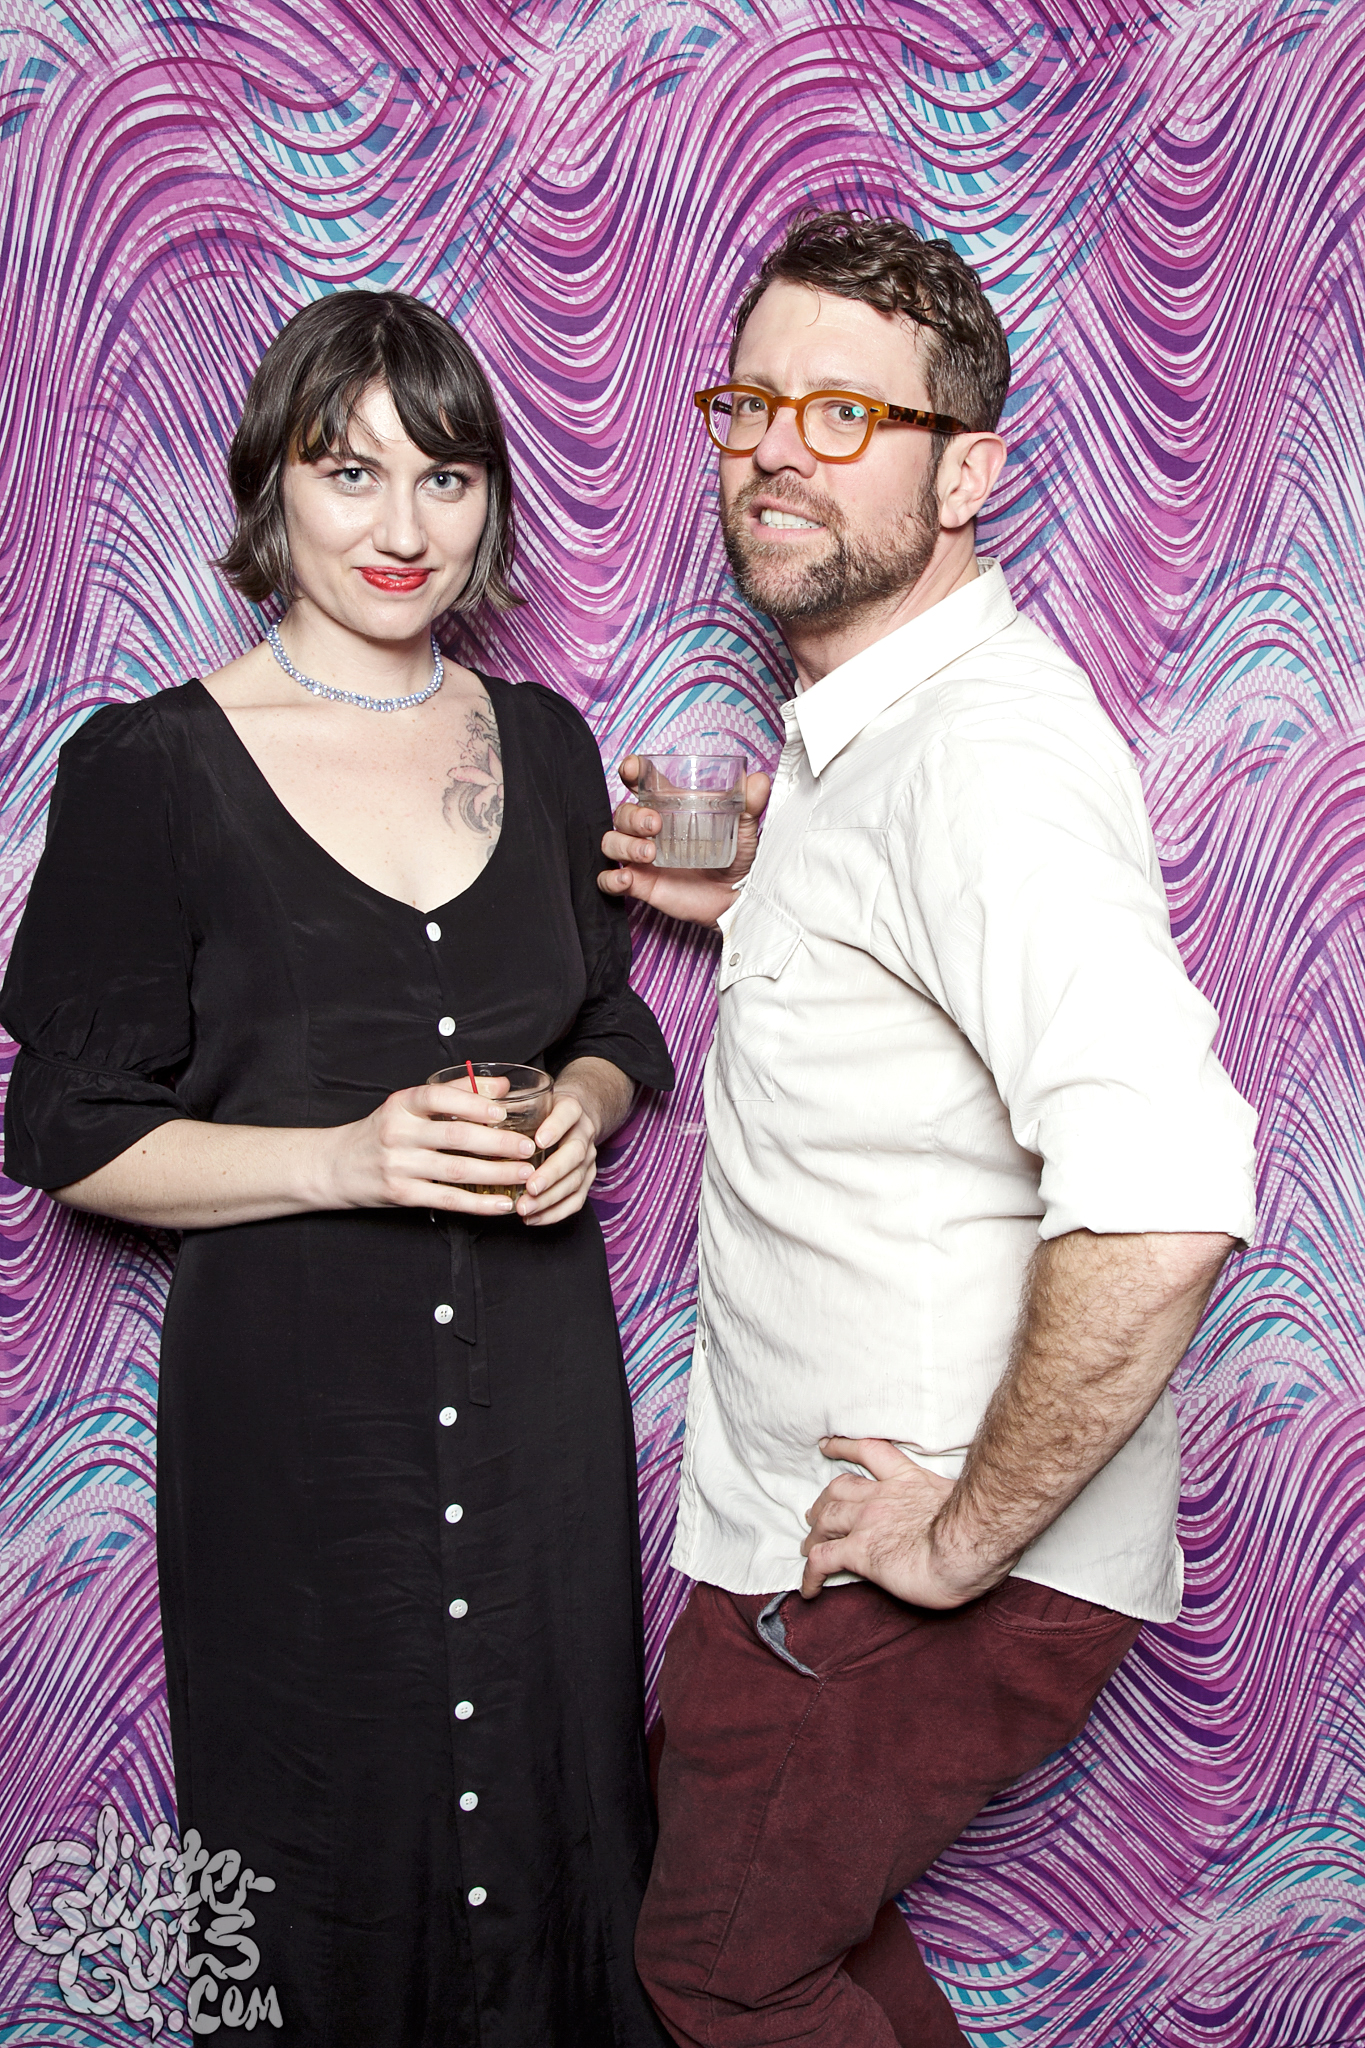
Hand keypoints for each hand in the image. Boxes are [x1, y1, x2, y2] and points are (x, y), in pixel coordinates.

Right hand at [324, 1077, 538, 1217]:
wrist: (335, 1166)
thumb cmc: (381, 1132)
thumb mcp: (408, 1107)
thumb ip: (455, 1093)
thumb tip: (503, 1086)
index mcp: (401, 1104)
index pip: (438, 1097)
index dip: (472, 1104)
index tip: (503, 1112)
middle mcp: (398, 1133)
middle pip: (455, 1136)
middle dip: (497, 1143)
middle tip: (528, 1147)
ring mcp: (399, 1165)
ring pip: (456, 1170)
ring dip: (496, 1173)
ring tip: (525, 1173)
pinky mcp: (401, 1194)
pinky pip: (447, 1199)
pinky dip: (478, 1204)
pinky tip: (502, 1203)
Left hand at [515, 1086, 600, 1226]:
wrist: (575, 1117)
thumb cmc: (543, 1108)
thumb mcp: (530, 1096)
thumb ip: (509, 1099)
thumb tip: (479, 1104)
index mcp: (570, 1108)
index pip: (567, 1114)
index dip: (555, 1127)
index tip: (538, 1141)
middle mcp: (583, 1133)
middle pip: (574, 1154)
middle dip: (552, 1173)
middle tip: (530, 1187)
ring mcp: (588, 1158)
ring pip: (576, 1181)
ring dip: (550, 1198)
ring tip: (525, 1208)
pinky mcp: (586, 1179)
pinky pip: (576, 1200)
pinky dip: (555, 1213)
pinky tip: (533, 1219)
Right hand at [597, 755, 771, 926]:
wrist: (736, 898)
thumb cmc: (735, 857)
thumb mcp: (744, 828)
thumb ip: (749, 804)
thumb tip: (759, 780)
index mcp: (668, 807)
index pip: (639, 782)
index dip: (630, 771)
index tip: (633, 769)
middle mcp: (648, 830)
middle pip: (621, 812)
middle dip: (632, 815)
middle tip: (655, 825)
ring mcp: (640, 857)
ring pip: (610, 842)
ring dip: (624, 844)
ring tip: (649, 854)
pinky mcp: (639, 884)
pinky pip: (608, 879)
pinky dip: (611, 878)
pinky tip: (628, 879)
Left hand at [799, 1436, 995, 1607]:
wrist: (969, 1545)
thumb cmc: (979, 1529)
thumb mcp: (963, 1502)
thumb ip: (947, 1504)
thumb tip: (955, 1517)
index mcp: (909, 1480)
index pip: (869, 1452)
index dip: (843, 1447)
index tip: (826, 1446)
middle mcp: (883, 1496)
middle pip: (839, 1489)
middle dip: (823, 1501)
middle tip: (814, 1514)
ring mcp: (868, 1521)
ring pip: (826, 1519)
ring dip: (813, 1533)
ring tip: (807, 1545)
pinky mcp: (861, 1551)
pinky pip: (823, 1559)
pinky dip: (810, 1573)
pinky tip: (808, 1588)